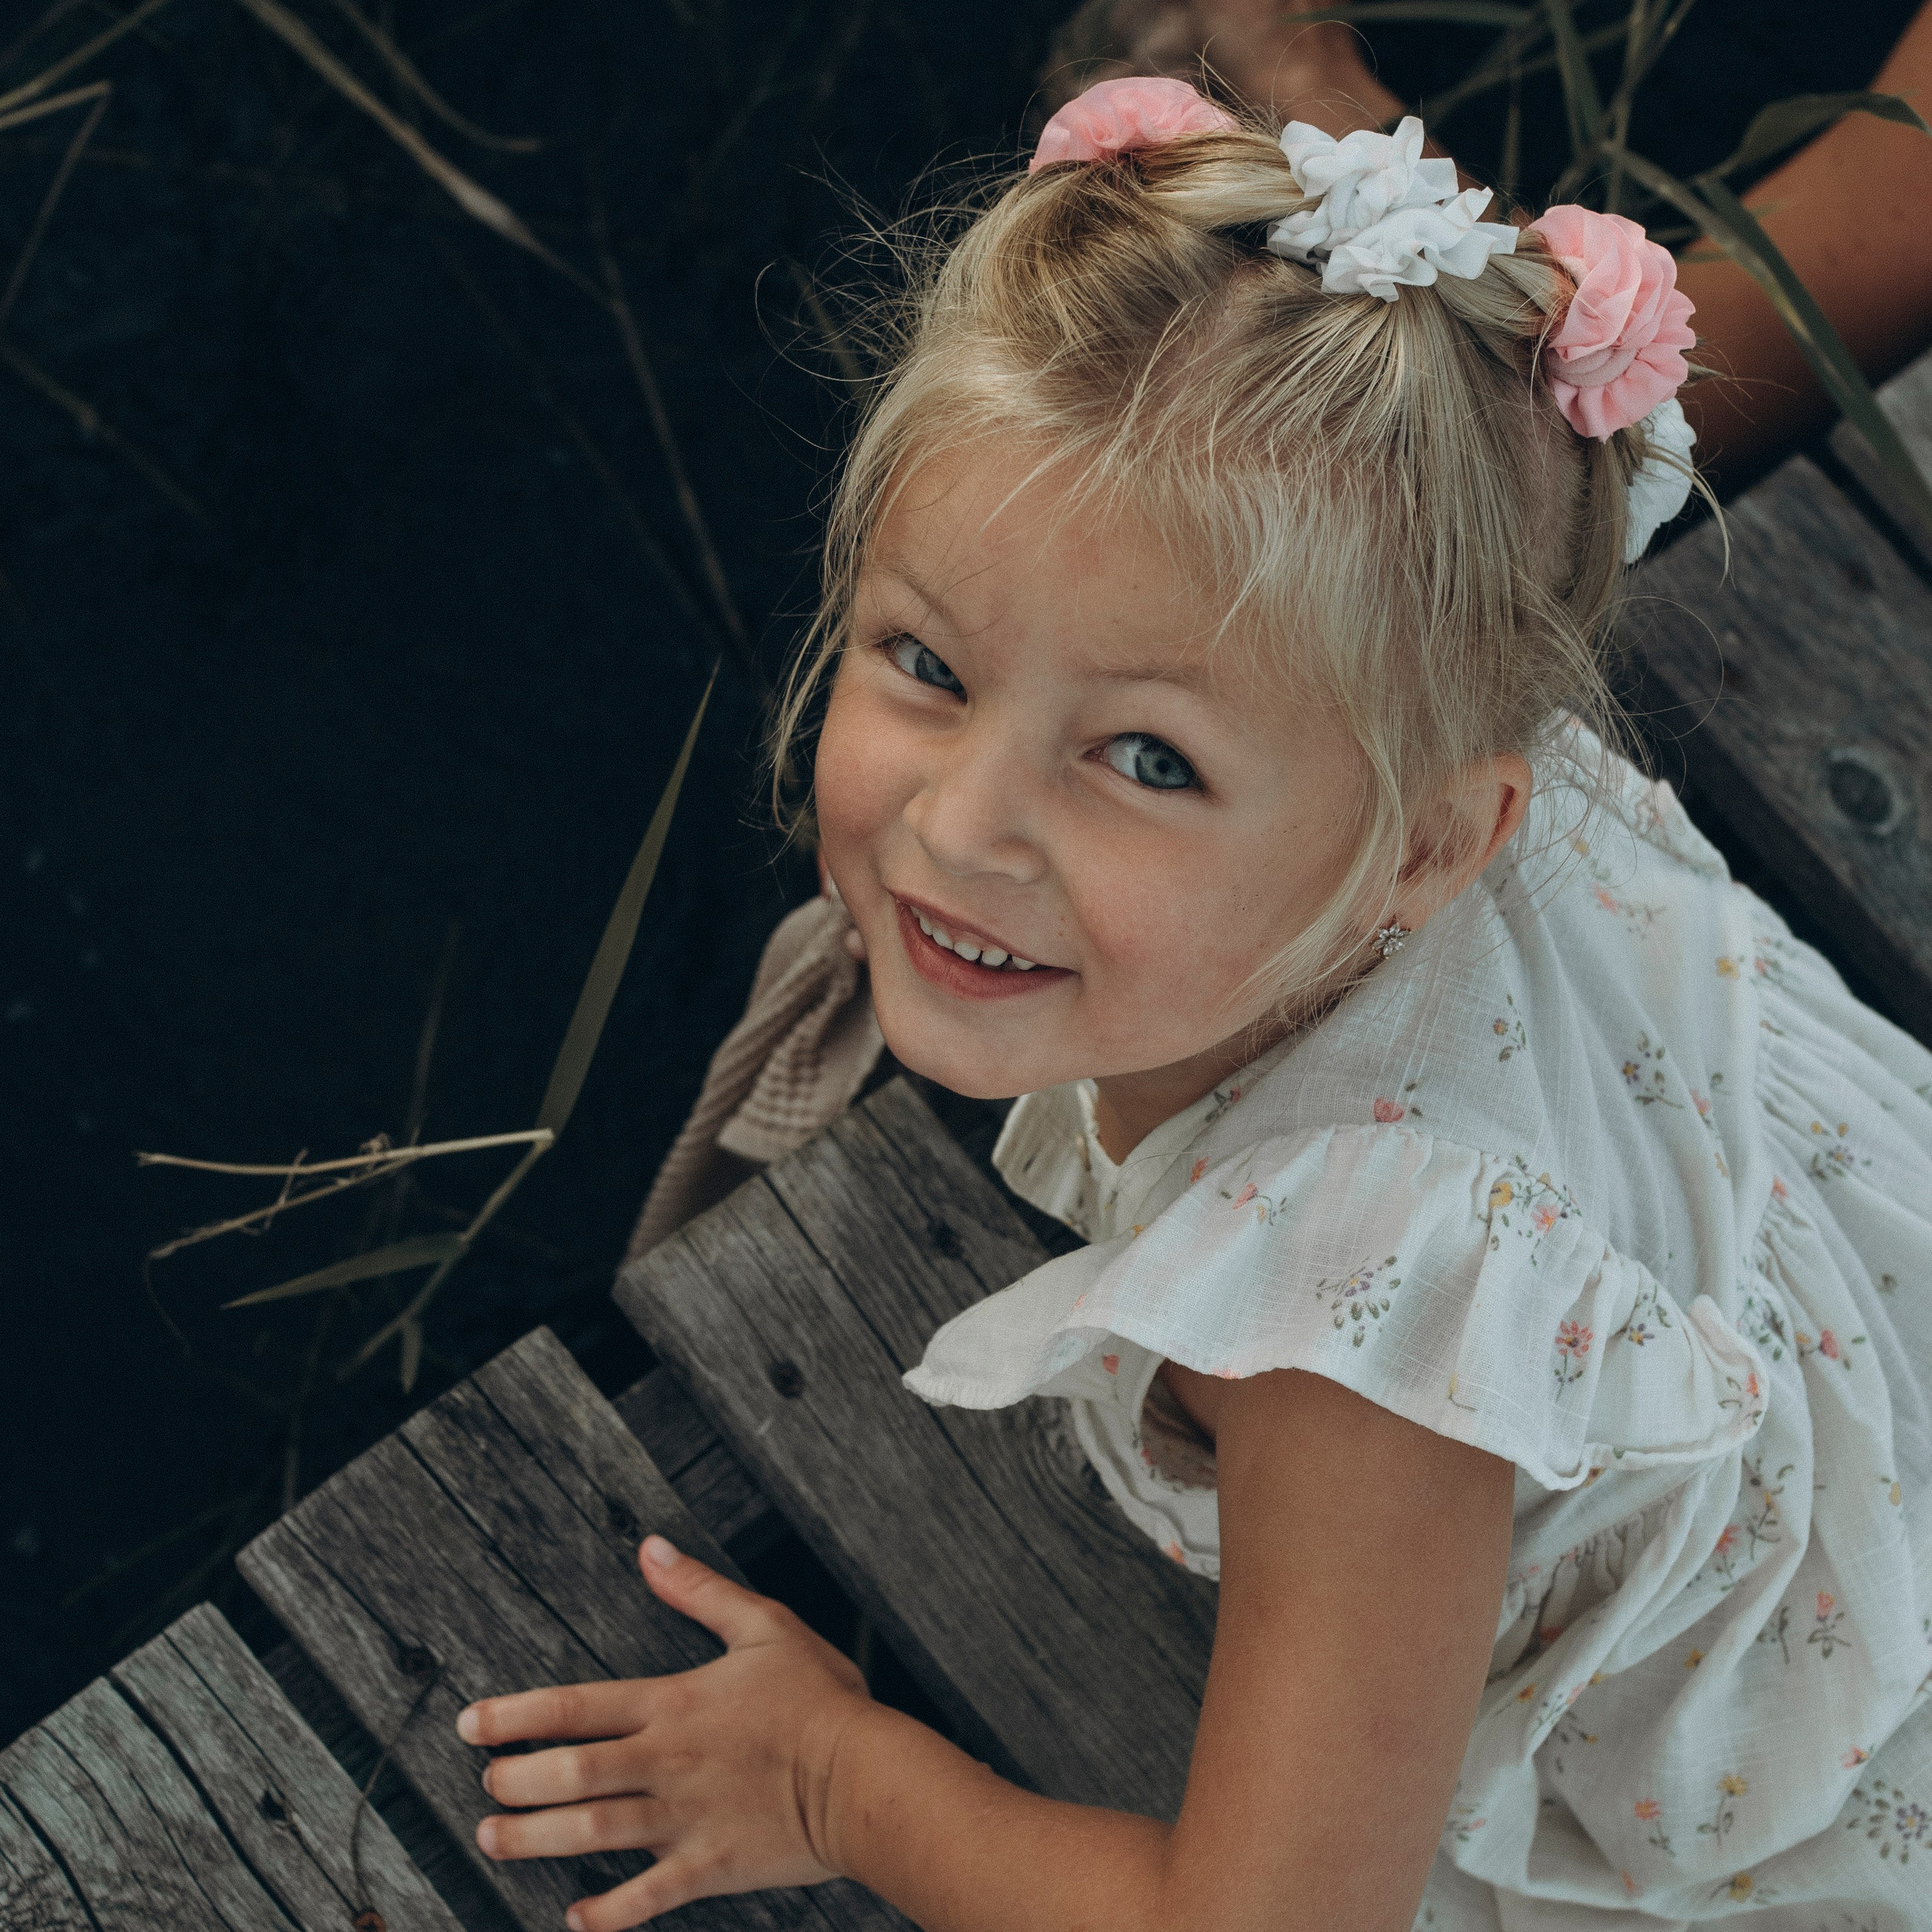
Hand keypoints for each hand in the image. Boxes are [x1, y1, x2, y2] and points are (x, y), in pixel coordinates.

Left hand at [457, 1535, 873, 1930]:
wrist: (864, 1776)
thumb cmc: (821, 1699)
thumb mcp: (764, 1625)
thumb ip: (700, 1590)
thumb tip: (652, 1550)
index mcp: (673, 1703)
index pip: (575, 1706)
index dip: (516, 1715)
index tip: (473, 1724)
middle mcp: (665, 1762)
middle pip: (569, 1773)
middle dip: (515, 1782)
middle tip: (484, 1788)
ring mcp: (683, 1818)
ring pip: (590, 1832)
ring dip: (535, 1839)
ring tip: (494, 1840)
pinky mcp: (708, 1866)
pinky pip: (645, 1897)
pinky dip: (606, 1914)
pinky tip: (575, 1919)